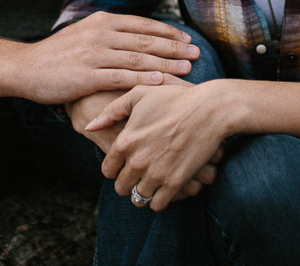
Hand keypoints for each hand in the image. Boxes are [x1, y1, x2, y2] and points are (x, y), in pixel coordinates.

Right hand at [17, 12, 198, 105]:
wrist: (26, 67)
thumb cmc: (58, 54)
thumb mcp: (85, 33)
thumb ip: (110, 32)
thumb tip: (138, 36)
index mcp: (102, 21)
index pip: (143, 25)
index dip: (167, 32)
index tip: (187, 39)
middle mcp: (101, 34)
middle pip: (145, 41)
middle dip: (174, 47)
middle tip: (196, 53)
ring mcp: (94, 55)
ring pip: (138, 59)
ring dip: (165, 64)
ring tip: (186, 69)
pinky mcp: (86, 76)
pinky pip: (120, 77)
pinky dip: (142, 80)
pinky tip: (159, 83)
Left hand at [89, 81, 231, 210]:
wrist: (209, 109)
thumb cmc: (174, 98)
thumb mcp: (139, 95)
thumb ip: (112, 111)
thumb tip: (90, 126)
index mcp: (125, 141)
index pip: (107, 170)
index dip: (115, 169)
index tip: (124, 164)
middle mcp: (137, 161)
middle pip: (121, 187)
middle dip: (127, 182)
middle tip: (138, 174)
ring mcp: (156, 174)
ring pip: (138, 198)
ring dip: (143, 192)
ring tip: (152, 182)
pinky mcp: (175, 183)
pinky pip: (157, 205)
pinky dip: (159, 200)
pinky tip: (165, 187)